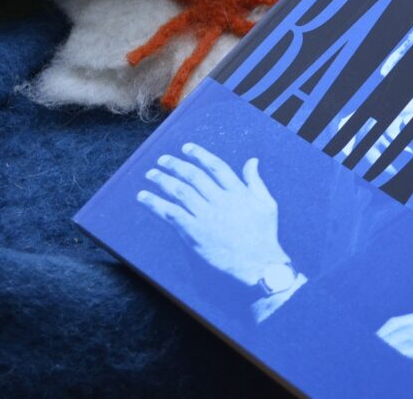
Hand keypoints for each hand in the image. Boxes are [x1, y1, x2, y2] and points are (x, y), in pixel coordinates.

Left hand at [137, 142, 290, 287]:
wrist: (258, 264)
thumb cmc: (264, 235)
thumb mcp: (267, 204)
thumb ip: (255, 181)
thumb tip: (252, 161)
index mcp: (238, 192)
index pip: (215, 166)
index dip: (199, 154)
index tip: (186, 148)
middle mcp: (221, 200)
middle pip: (194, 176)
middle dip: (176, 165)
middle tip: (162, 160)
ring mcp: (206, 216)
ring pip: (180, 192)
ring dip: (163, 181)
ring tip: (151, 174)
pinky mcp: (195, 233)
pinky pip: (172, 214)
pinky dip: (156, 204)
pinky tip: (145, 198)